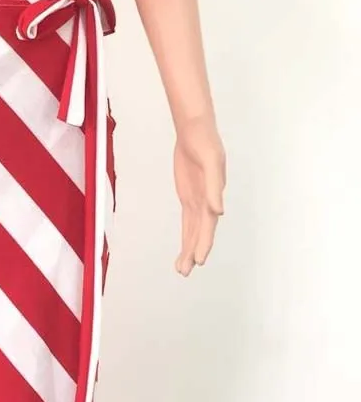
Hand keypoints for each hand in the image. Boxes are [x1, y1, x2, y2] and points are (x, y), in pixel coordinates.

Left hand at [173, 114, 224, 275]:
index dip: (203, 242)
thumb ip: (213, 187)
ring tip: (182, 268)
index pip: (207, 224)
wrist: (195, 130)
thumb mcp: (210, 161)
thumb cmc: (205, 143)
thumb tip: (218, 211)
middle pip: (200, 231)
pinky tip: (185, 247)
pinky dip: (188, 234)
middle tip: (184, 271)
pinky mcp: (189, 196)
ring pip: (193, 229)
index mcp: (212, 195)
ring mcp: (198, 199)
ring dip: (189, 248)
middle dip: (194, 251)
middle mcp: (207, 201)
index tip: (199, 260)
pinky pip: (188, 220)